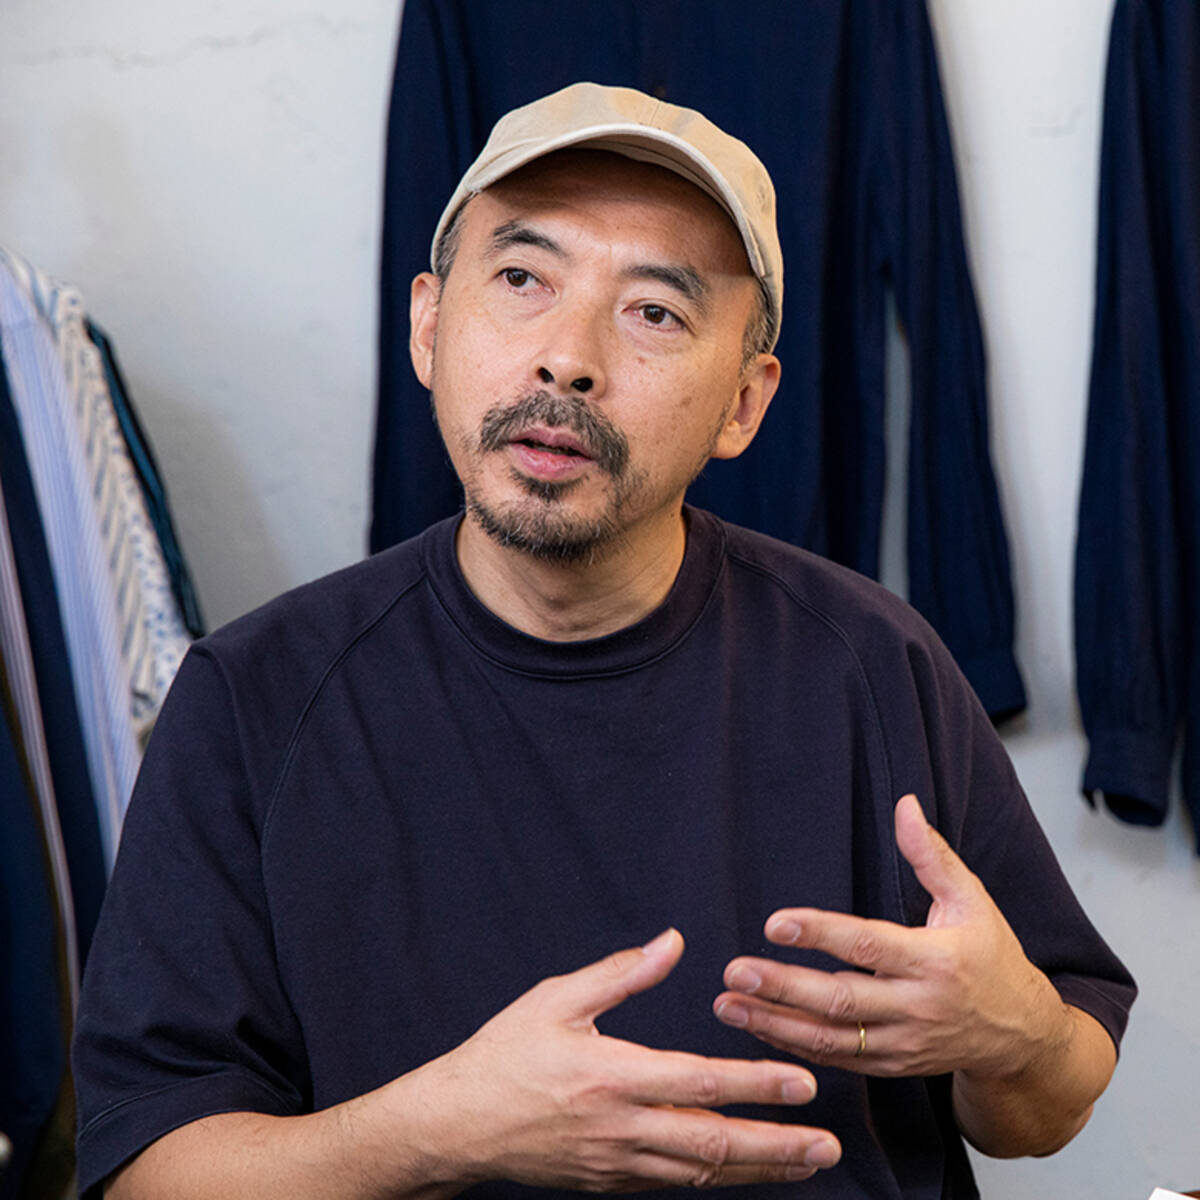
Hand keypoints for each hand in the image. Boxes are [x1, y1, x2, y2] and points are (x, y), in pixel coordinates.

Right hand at [408, 928, 841, 1190]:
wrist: (458, 1124)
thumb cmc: (505, 1053)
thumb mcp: (557, 999)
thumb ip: (622, 973)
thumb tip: (673, 941)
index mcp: (612, 1077)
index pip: (701, 1084)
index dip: (757, 1085)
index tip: (803, 1084)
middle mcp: (622, 1129)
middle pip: (715, 1144)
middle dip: (778, 1147)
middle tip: (827, 1146)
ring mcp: (617, 1164)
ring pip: (702, 1173)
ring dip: (759, 1170)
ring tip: (806, 1164)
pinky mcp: (609, 1183)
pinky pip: (674, 1183)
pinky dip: (716, 1177)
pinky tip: (745, 1169)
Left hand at [712, 795, 1071, 1080]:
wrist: (1022, 1036)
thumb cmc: (992, 958)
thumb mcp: (973, 901)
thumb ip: (932, 855)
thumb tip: (904, 804)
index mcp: (934, 960)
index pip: (868, 945)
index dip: (819, 934)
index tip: (775, 923)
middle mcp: (916, 1007)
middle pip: (839, 1000)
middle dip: (782, 986)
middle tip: (734, 971)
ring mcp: (902, 1043)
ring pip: (830, 1039)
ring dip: (773, 1023)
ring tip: (727, 1004)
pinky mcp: (891, 1066)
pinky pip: (836, 1060)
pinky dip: (793, 1046)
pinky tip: (756, 1027)